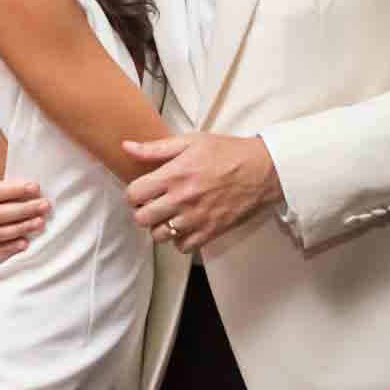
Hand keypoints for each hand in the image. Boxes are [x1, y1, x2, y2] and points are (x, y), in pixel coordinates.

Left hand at [124, 134, 282, 254]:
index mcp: (174, 174)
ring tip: (168, 215)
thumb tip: (126, 146)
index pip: (133, 194)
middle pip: (142, 218)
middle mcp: (182, 199)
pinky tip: (184, 226)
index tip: (142, 190)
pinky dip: (180, 240)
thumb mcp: (190, 141)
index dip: (133, 193)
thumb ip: (155, 148)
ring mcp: (197, 218)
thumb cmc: (227, 152)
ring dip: (159, 226)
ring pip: (159, 235)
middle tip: (153, 204)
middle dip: (143, 211)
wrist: (263, 170)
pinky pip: (183, 247)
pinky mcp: (211, 231)